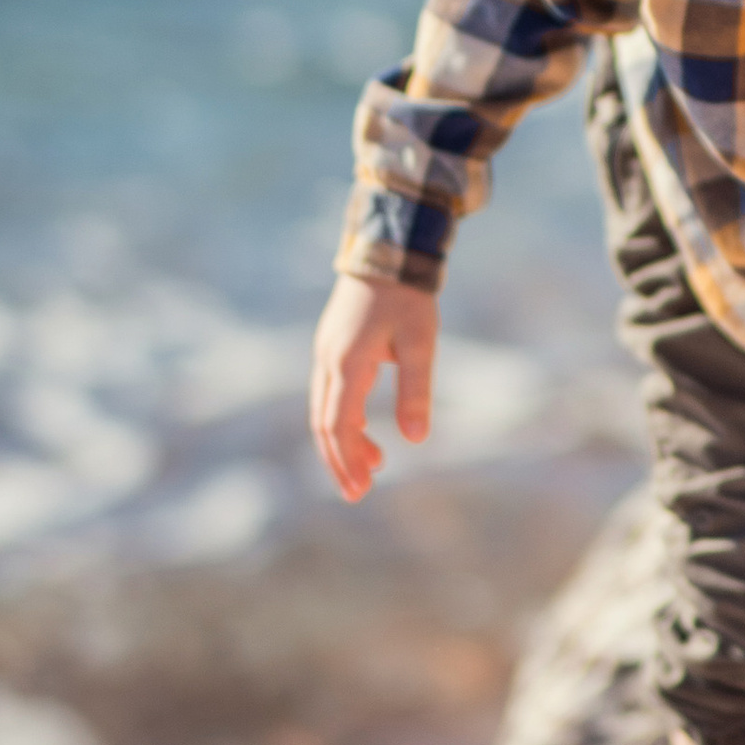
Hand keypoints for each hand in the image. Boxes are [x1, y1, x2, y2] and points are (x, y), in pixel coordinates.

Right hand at [310, 275, 437, 501]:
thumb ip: (415, 392)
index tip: (361, 489)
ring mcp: (325, 353)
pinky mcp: (331, 346)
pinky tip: (366, 430)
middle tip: (358, 492)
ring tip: (375, 466)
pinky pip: (329, 393)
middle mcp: (328, 361)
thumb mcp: (420, 345)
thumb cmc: (408, 297)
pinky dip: (343, 419)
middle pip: (323, 425)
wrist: (389, 252)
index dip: (347, 461)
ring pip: (323, 410)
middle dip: (339, 461)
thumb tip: (416, 440)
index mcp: (348, 364)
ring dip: (343, 442)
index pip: (339, 426)